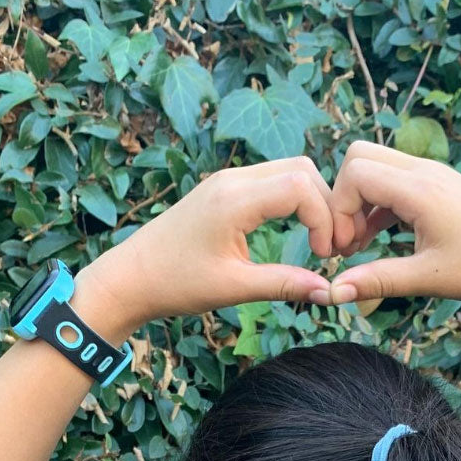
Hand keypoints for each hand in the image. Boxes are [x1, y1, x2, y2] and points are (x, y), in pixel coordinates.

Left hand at [84, 156, 336, 330]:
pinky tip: (294, 230)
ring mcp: (227, 180)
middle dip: (325, 205)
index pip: (301, 186)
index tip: (324, 255)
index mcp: (234, 199)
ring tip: (315, 240)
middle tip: (329, 246)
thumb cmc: (176, 283)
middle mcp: (233, 179)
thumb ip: (284, 284)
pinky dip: (292, 199)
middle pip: (302, 169)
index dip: (324, 219)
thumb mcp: (234, 288)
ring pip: (288, 171)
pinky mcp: (223, 189)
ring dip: (310, 200)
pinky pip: (270, 181)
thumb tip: (327, 291)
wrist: (131, 276)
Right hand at [327, 140, 460, 306]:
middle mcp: (424, 172)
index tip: (344, 250)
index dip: (338, 209)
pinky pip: (396, 182)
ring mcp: (434, 176)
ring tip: (360, 248)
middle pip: (359, 157)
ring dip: (360, 202)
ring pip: (377, 168)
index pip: (354, 173)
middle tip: (348, 242)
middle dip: (343, 197)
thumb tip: (334, 294)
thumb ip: (378, 280)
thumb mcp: (429, 278)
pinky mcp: (442, 187)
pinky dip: (379, 205)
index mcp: (419, 190)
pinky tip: (380, 240)